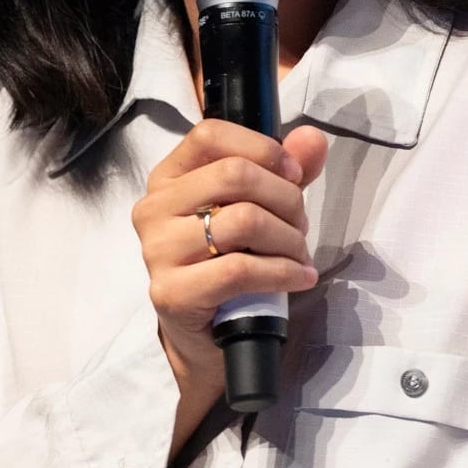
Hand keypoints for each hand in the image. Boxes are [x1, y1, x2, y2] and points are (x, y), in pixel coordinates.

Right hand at [133, 119, 331, 440]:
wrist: (205, 333)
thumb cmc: (229, 260)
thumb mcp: (259, 207)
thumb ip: (286, 170)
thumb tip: (313, 138)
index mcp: (168, 178)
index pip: (210, 134)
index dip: (263, 148)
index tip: (294, 174)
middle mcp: (154, 209)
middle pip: (235, 175)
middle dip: (286, 199)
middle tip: (300, 225)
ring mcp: (158, 252)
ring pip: (244, 220)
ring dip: (288, 238)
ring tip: (298, 255)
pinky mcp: (172, 293)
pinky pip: (241, 270)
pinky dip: (283, 271)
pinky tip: (300, 277)